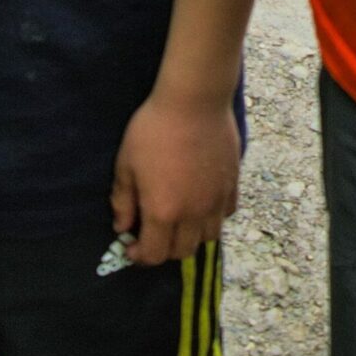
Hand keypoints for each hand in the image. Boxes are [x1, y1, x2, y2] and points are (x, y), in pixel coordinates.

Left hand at [111, 90, 241, 265]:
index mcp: (163, 212)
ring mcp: (216, 199)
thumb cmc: (154, 128)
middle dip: (165, 249)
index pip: (154, 255)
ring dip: (193, 236)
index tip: (132, 245)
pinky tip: (203, 201)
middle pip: (183, 252)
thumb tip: (123, 227)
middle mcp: (193, 213)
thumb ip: (123, 200)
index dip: (140, 256)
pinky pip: (227, 213)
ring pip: (209, 237)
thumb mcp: (126, 163)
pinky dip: (214, 216)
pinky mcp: (233, 183)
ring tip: (181, 220)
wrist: (195, 99)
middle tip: (154, 232)